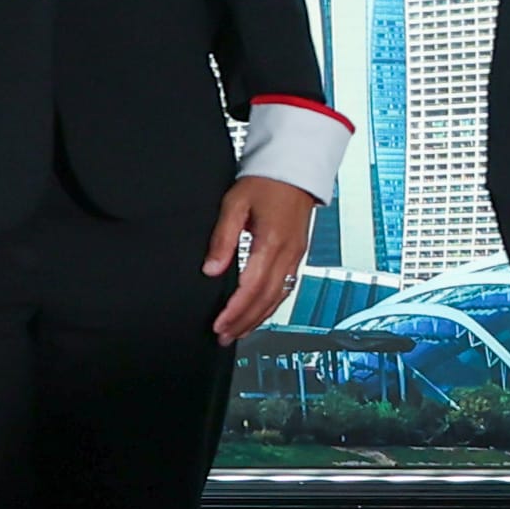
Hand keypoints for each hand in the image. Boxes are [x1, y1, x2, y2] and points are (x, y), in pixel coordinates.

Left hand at [202, 178, 317, 344]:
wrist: (295, 172)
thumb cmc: (265, 183)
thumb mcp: (234, 205)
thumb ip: (222, 239)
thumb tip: (211, 270)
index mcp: (272, 242)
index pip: (252, 287)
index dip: (235, 310)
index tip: (219, 324)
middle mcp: (288, 253)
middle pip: (267, 299)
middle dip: (244, 321)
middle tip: (224, 336)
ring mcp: (296, 256)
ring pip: (279, 297)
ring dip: (258, 318)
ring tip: (238, 332)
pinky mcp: (297, 255)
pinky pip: (286, 288)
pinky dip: (271, 306)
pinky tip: (258, 313)